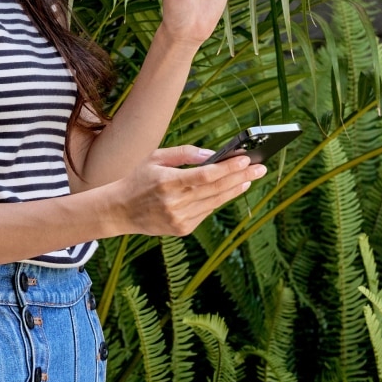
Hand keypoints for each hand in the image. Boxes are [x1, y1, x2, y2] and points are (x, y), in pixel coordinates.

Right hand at [119, 145, 266, 236]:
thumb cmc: (139, 179)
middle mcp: (175, 202)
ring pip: (216, 202)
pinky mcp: (182, 229)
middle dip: (241, 177)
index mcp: (167, 181)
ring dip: (235, 189)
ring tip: (249, 178)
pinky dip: (218, 200)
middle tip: (260, 168)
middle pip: (216, 189)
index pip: (206, 175)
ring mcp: (180, 218)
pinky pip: (207, 212)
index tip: (246, 158)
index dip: (228, 168)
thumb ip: (184, 153)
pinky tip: (229, 190)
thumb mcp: (156, 157)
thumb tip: (212, 154)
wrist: (120, 210)